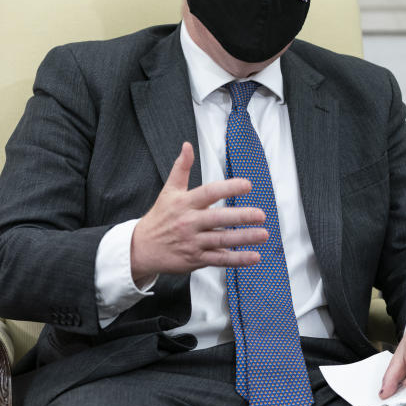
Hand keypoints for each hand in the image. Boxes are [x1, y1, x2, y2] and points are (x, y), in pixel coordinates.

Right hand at [130, 142, 269, 283]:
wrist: (141, 248)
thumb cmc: (159, 217)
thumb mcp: (168, 191)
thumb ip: (181, 168)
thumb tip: (187, 146)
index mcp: (184, 203)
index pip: (209, 193)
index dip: (228, 187)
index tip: (247, 185)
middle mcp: (189, 222)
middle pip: (218, 219)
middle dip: (240, 216)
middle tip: (260, 214)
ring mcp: (193, 242)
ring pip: (222, 240)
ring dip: (244, 238)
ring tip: (263, 234)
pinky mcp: (196, 259)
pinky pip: (219, 259)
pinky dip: (237, 259)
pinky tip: (254, 256)